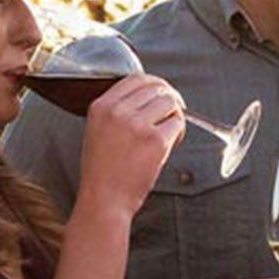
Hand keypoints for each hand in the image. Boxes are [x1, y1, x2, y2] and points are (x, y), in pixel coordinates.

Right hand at [78, 74, 184, 217]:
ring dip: (175, 116)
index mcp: (101, 106)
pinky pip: (178, 123)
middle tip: (173, 114)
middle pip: (157, 88)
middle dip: (170, 100)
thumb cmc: (103, 171)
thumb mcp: (98, 131)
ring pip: (170, 103)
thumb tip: (150, 95)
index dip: (155, 84)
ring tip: (168, 134)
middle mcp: (117, 112)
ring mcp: (137, 125)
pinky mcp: (156, 140)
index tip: (163, 94)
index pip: (136, 78)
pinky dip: (179, 133)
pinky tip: (170, 145)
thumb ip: (118, 111)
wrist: (104, 200)